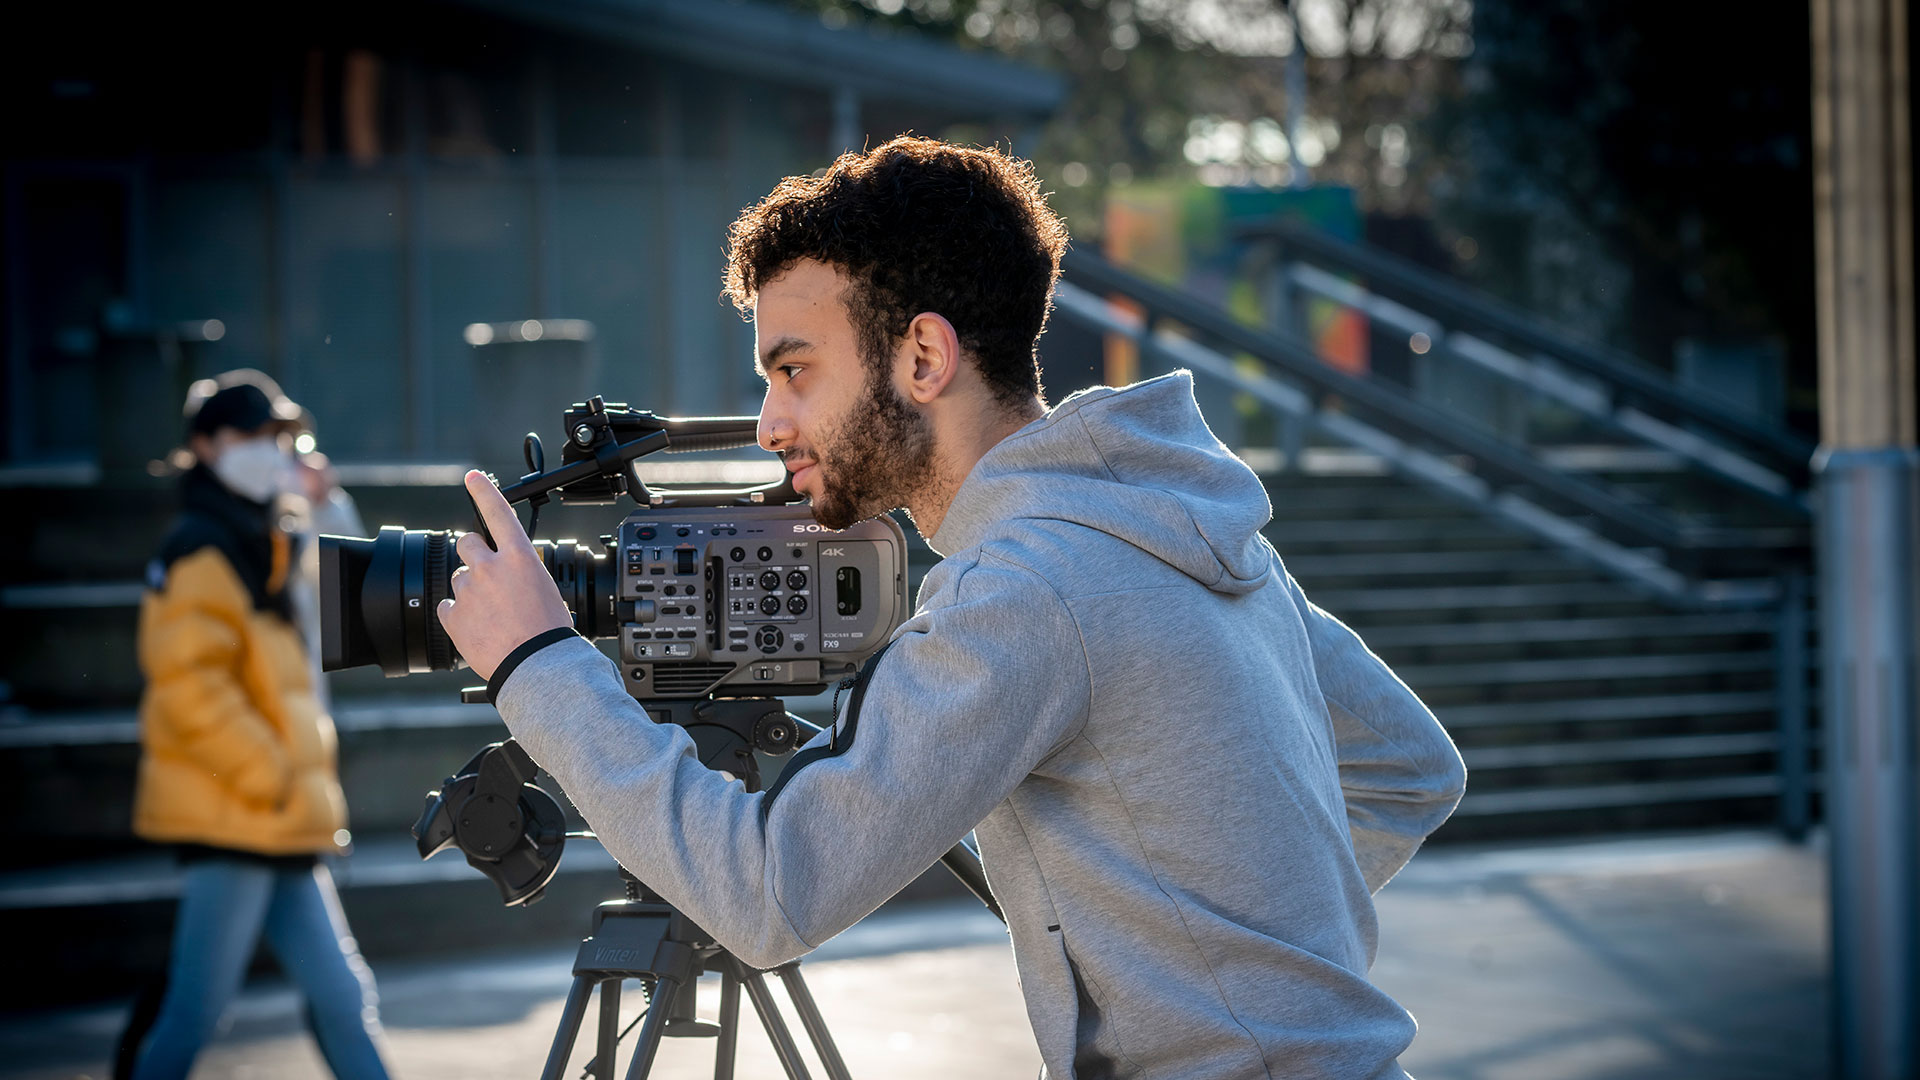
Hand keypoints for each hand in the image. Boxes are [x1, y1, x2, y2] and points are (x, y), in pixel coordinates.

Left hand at [437, 470, 574, 679]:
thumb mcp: (545, 589)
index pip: (498, 512)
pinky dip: (459, 615)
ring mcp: (469, 590)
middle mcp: (490, 567)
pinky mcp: (453, 614)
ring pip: (458, 578)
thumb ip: (521, 572)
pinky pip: (447, 606)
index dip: (484, 490)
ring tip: (490, 614)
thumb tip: (510, 572)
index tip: (472, 478)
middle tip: (486, 576)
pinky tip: (478, 627)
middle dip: (473, 554)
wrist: (536, 664)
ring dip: (470, 590)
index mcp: (520, 558)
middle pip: (467, 542)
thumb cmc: (548, 631)